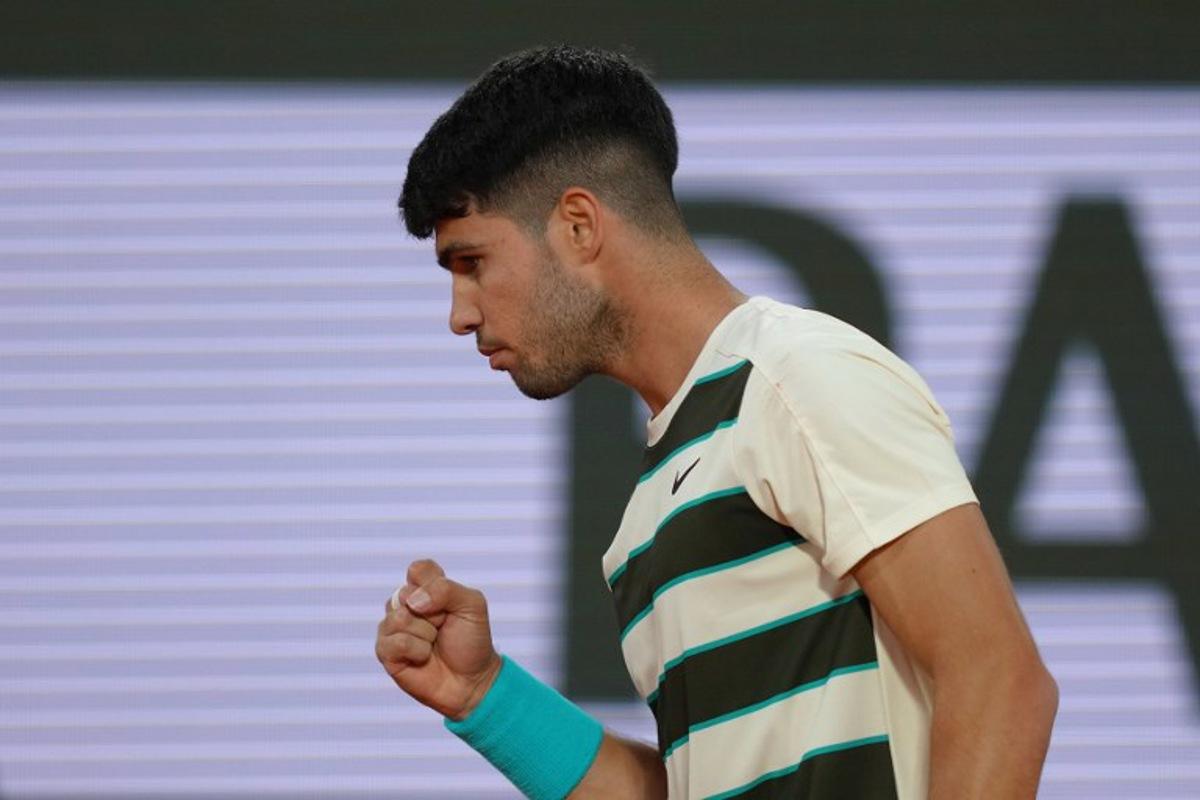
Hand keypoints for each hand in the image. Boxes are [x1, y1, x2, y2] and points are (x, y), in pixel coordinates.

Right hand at [375, 559, 502, 719]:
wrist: (471, 679)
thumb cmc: (471, 641)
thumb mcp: (472, 605)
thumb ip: (446, 590)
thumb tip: (413, 601)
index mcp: (425, 589)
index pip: (418, 570)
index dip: (435, 585)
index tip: (450, 604)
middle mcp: (405, 605)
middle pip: (405, 593)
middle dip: (434, 614)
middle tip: (443, 627)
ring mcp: (392, 628)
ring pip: (399, 618)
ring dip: (426, 634)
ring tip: (433, 644)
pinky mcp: (385, 652)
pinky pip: (397, 642)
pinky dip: (418, 651)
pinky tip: (423, 658)